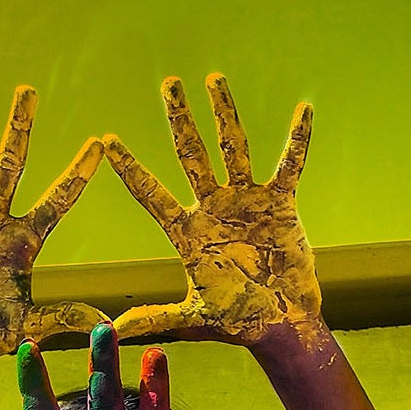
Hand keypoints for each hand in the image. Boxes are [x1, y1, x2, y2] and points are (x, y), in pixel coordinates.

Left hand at [103, 73, 322, 345]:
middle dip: (180, 119)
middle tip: (168, 84)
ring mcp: (246, 202)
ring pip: (233, 147)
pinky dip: (297, 140)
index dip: (130, 169)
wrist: (282, 324)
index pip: (152, 194)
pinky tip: (303, 111)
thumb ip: (154, 318)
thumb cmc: (238, 323)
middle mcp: (214, 208)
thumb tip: (111, 331)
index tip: (107, 140)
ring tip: (213, 78)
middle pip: (192, 155)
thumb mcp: (191, 319)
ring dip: (225, 113)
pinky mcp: (280, 204)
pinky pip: (289, 165)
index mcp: (188, 232)